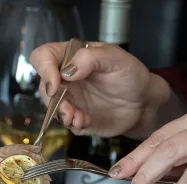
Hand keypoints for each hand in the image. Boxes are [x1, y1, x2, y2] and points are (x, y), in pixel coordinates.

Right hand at [29, 41, 184, 138]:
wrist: (143, 102)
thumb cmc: (130, 74)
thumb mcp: (116, 58)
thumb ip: (91, 58)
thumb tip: (66, 71)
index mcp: (70, 57)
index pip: (43, 56)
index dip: (44, 68)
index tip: (56, 82)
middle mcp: (65, 78)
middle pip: (44, 86)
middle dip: (53, 99)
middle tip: (69, 107)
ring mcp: (69, 99)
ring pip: (51, 107)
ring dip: (62, 114)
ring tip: (78, 118)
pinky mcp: (75, 117)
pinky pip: (66, 123)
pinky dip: (73, 124)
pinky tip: (85, 121)